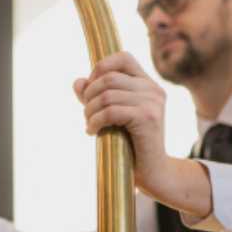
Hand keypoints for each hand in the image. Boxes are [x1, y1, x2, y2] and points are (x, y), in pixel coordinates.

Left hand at [74, 52, 168, 194]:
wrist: (153, 172)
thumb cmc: (130, 144)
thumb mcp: (111, 116)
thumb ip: (95, 97)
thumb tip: (78, 82)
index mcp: (148, 84)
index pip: (122, 58)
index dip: (100, 68)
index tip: (91, 91)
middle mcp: (153, 89)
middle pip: (109, 77)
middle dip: (89, 94)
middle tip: (86, 113)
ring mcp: (153, 102)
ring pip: (107, 95)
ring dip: (90, 111)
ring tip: (89, 124)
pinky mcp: (148, 118)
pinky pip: (110, 111)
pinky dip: (94, 121)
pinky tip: (92, 131)